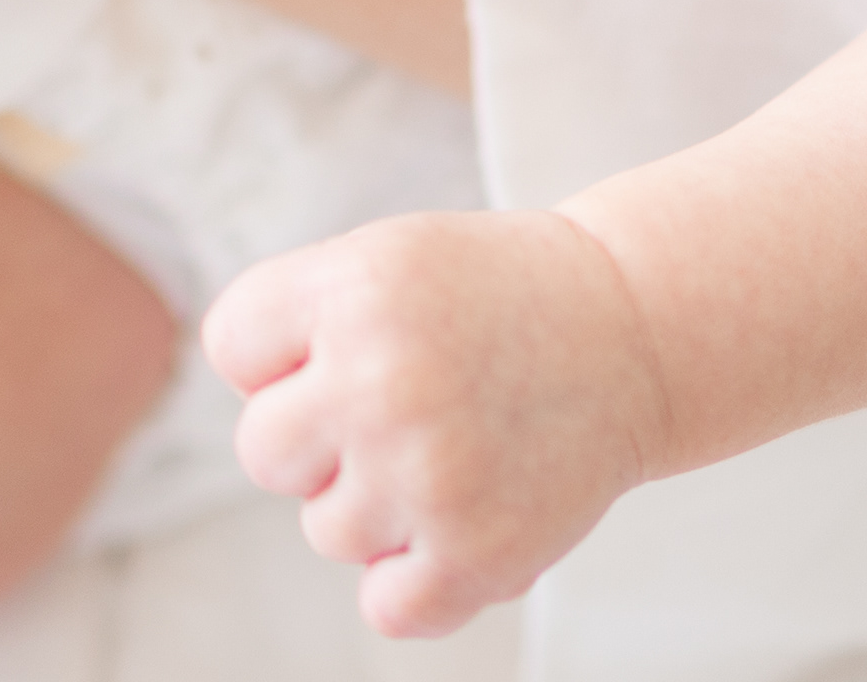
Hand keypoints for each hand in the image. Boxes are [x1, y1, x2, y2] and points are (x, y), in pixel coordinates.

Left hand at [206, 209, 670, 637]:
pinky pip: (387, 606)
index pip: (233, 346)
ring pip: (327, 529)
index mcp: (356, 291)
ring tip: (459, 442)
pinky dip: (421, 579)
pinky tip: (467, 515)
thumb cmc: (493, 297)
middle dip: (321, 437)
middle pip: (262, 450)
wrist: (634, 328)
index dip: (287, 351)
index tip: (354, 340)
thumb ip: (294, 322)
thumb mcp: (387, 260)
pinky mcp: (475, 554)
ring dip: (381, 504)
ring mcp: (428, 474)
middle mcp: (383, 380)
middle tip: (408, 401)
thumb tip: (252, 441)